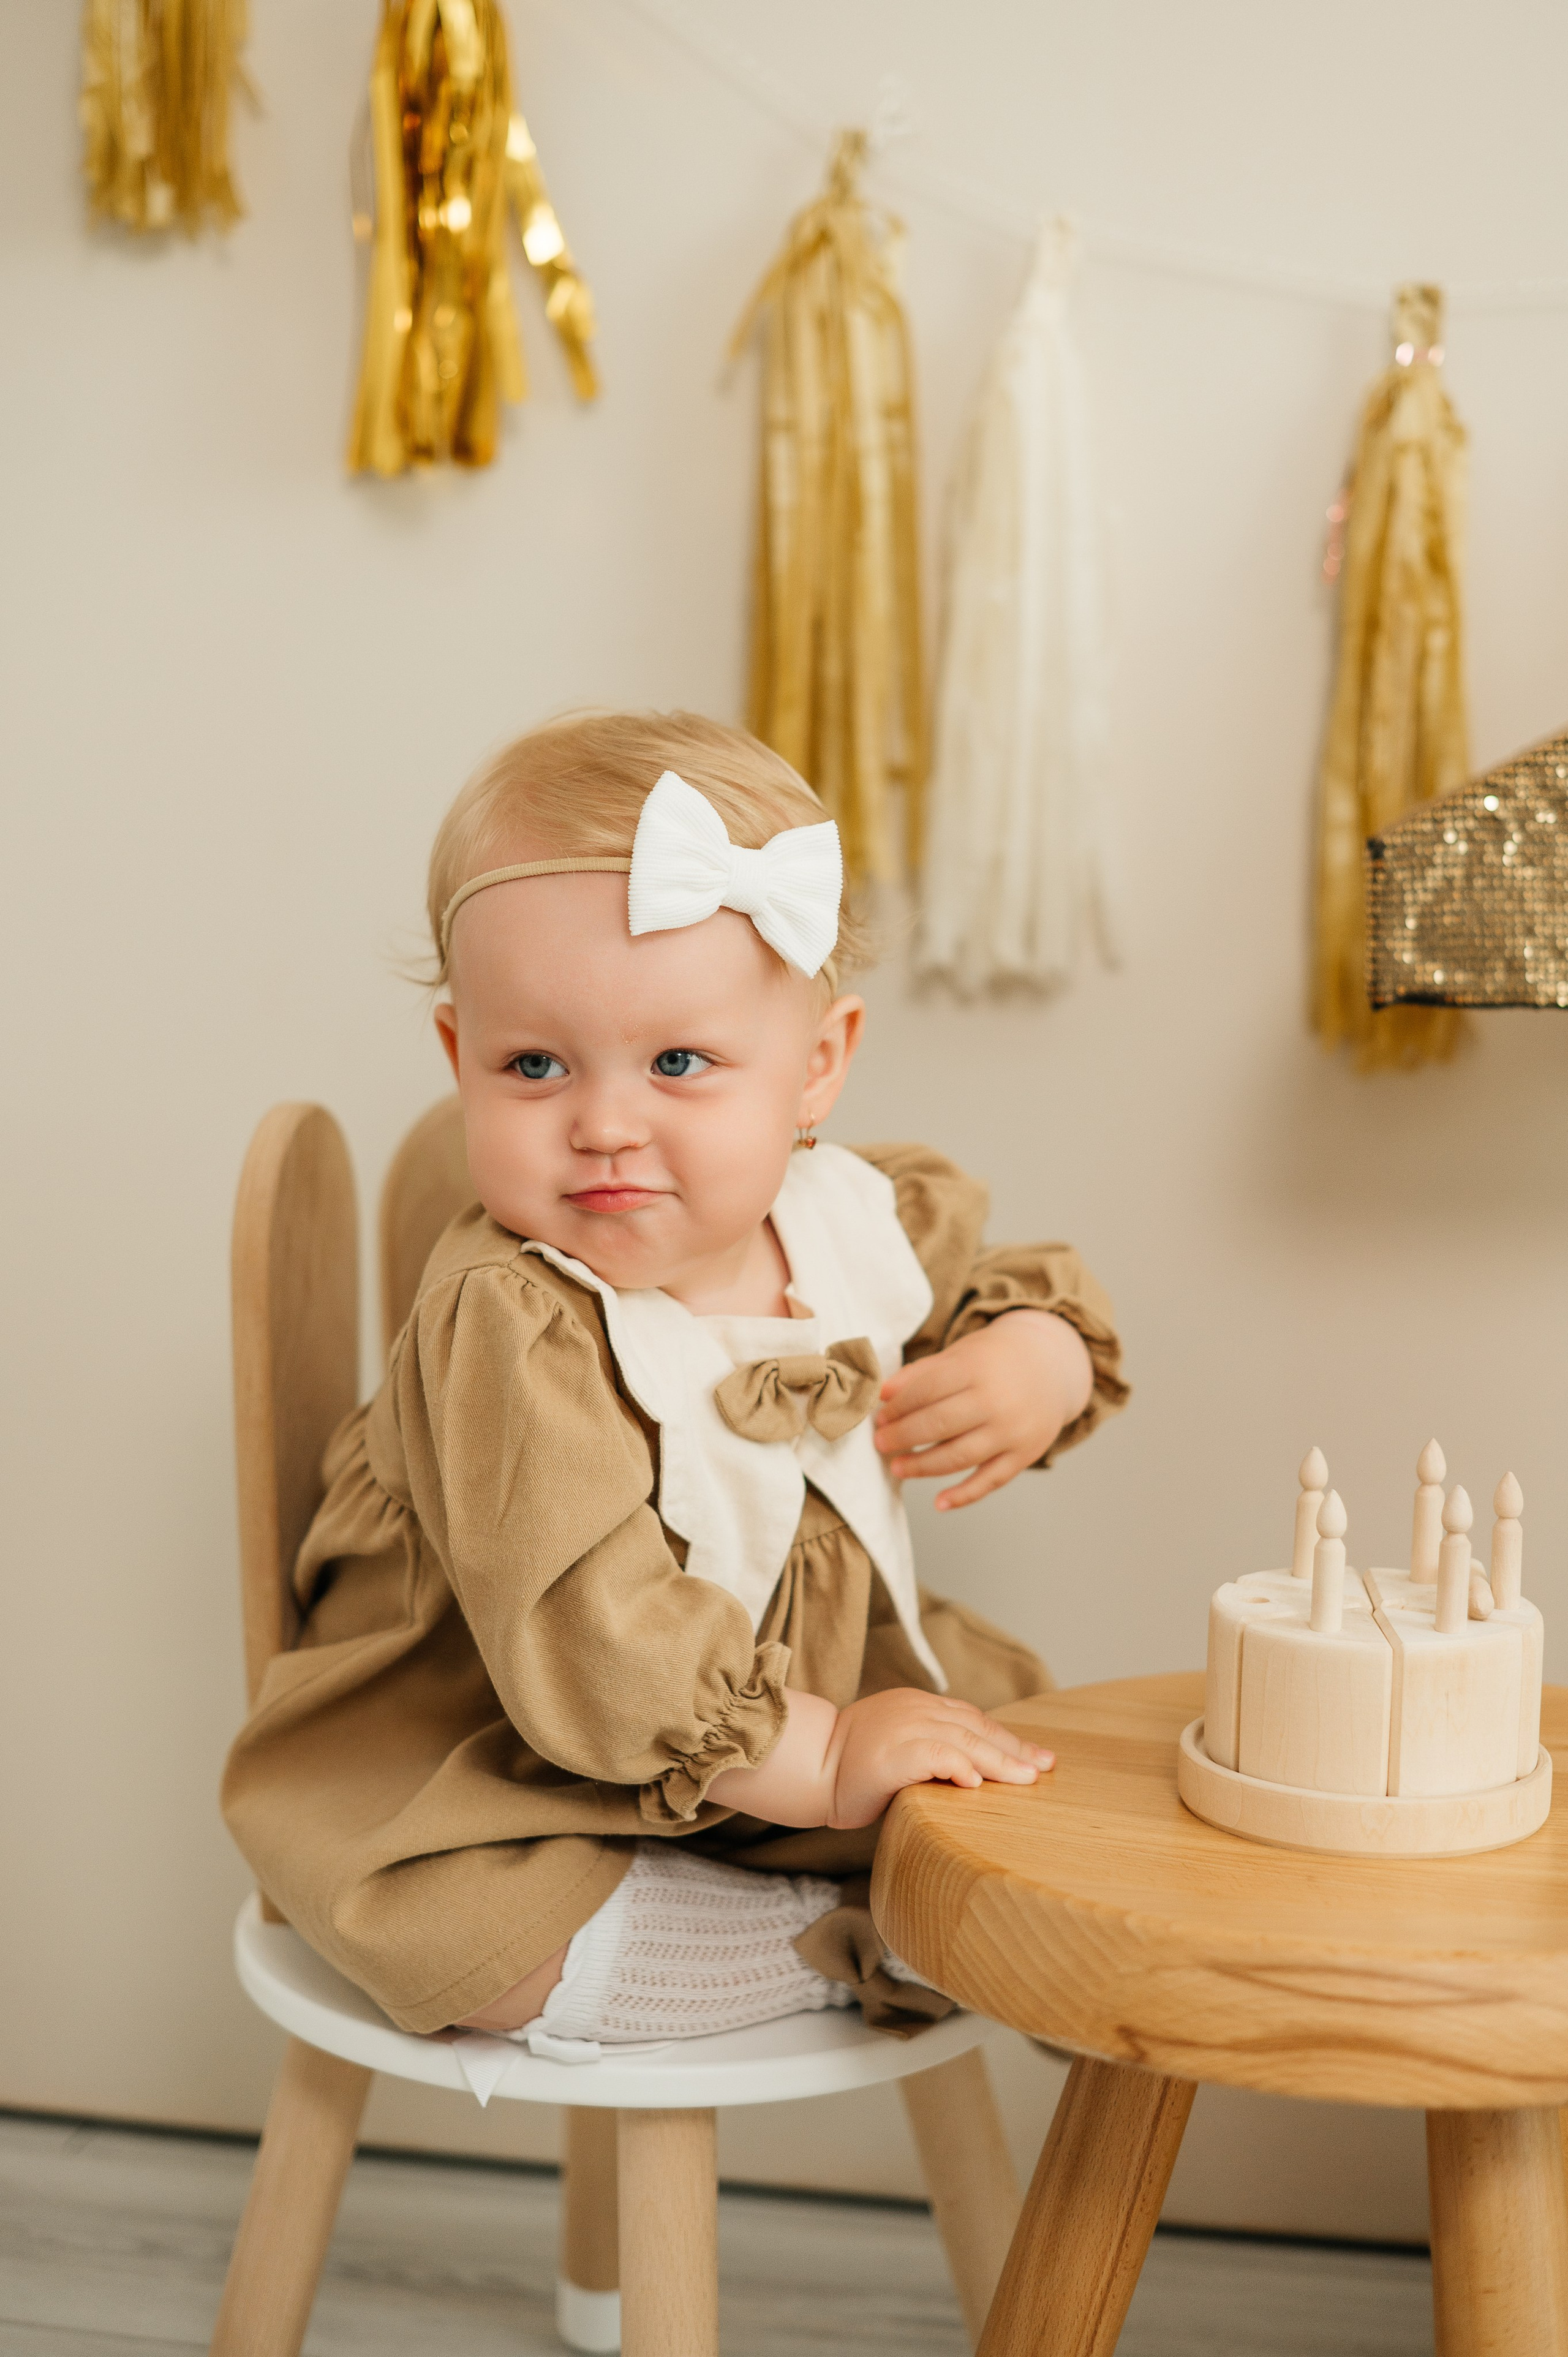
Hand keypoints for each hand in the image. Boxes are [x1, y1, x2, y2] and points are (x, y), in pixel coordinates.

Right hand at [824, 1688, 1053, 1828]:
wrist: (810, 1767)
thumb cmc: (852, 1767)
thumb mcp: (898, 1749)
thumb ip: (931, 1752)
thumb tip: (974, 1775)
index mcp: (918, 1705)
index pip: (973, 1719)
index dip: (1007, 1738)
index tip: (1037, 1758)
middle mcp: (915, 1709)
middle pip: (976, 1727)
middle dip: (1014, 1749)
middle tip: (1045, 1768)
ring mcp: (903, 1727)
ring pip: (964, 1740)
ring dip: (999, 1761)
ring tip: (1026, 1779)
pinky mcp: (892, 1752)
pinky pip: (935, 1755)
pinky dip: (959, 1766)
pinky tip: (977, 1782)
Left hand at [874, 1310, 1093, 1509]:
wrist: (1052, 1367)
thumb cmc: (995, 1360)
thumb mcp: (961, 1354)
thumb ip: (922, 1372)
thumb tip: (882, 1393)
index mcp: (976, 1368)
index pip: (926, 1390)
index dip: (898, 1406)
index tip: (880, 1416)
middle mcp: (996, 1400)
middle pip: (939, 1424)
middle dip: (903, 1436)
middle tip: (881, 1443)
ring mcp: (1012, 1431)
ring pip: (959, 1456)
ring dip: (922, 1466)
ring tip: (898, 1467)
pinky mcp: (1024, 1455)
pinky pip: (990, 1481)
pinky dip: (964, 1495)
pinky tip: (939, 1502)